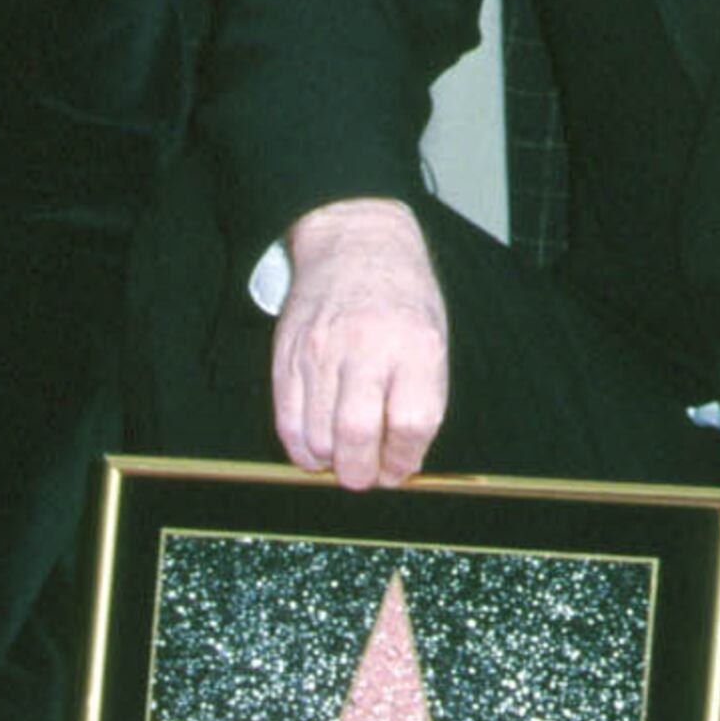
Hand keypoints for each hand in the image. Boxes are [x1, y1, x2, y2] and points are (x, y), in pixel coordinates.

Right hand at [273, 197, 449, 488]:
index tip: (399, 468)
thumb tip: (398, 463)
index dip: (404, 461)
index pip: (412, 424)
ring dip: (331, 462)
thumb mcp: (432, 340)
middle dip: (363, 474)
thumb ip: (420, 399)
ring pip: (318, 437)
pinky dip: (302, 448)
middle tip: (368, 475)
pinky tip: (317, 447)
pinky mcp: (287, 355)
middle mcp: (367, 347)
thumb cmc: (402, 300)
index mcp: (416, 345)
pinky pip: (287, 421)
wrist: (354, 245)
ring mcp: (321, 351)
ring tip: (343, 456)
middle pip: (357, 436)